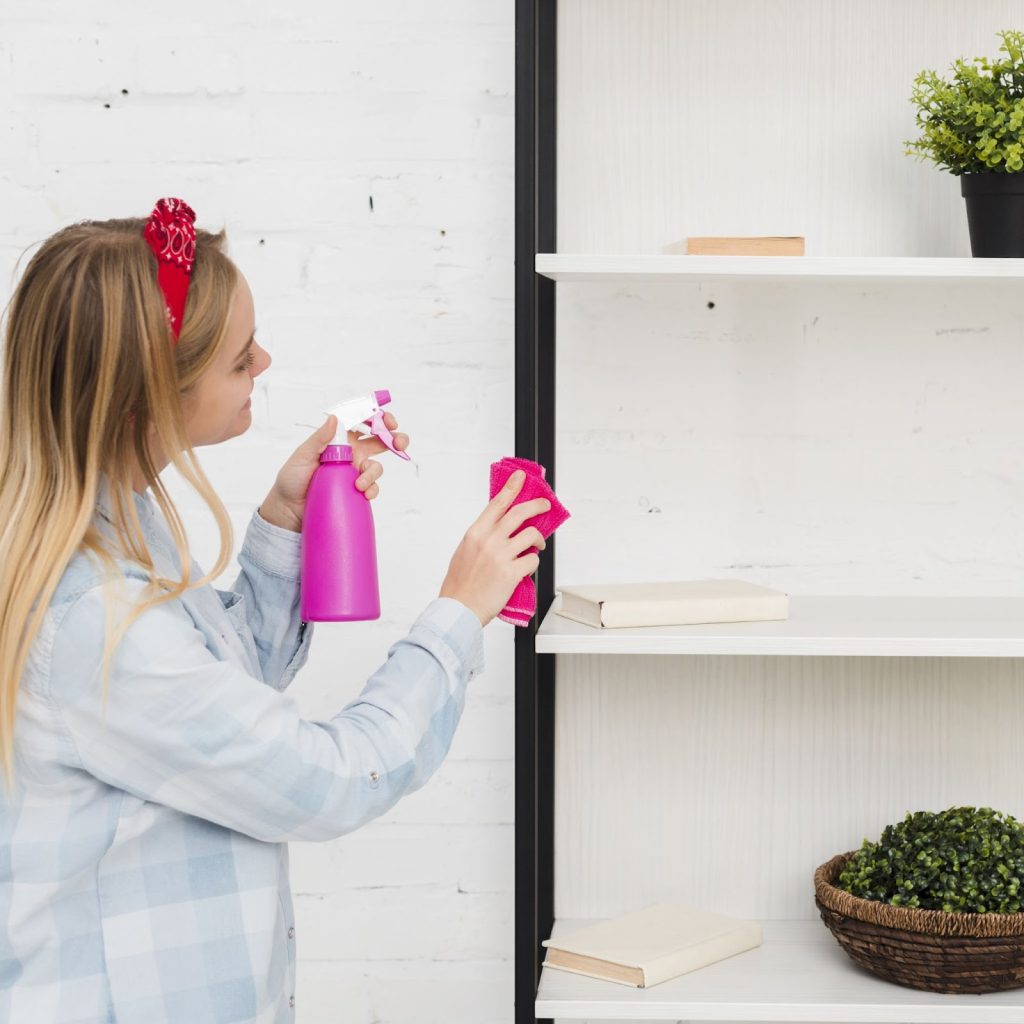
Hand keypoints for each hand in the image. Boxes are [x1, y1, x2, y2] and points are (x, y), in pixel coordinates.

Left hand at [260, 412, 409, 531]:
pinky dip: (372, 488)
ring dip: (375, 472)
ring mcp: (355, 471)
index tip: (388, 421)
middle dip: (394, 438)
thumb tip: (334, 418)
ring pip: (377, 466)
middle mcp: (350, 452)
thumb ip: (319, 438)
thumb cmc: (292, 479)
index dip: (377, 418)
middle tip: (400, 442)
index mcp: (338, 439)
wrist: (290, 510)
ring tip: (361, 484)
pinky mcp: (356, 489)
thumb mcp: (303, 455)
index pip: (362, 422)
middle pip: (379, 440)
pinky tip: (364, 493)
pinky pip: (372, 486)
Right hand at [439, 471, 550, 626]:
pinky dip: (532, 564)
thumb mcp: (464, 552)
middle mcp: (489, 540)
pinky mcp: (512, 572)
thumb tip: (500, 530)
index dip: (511, 488)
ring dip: (538, 540)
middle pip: (520, 514)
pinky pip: (533, 560)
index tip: (521, 477)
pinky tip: (525, 569)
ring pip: (531, 536)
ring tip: (537, 546)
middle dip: (537, 506)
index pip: (497, 504)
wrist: (458, 609)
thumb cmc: (459, 585)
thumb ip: (482, 538)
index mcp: (475, 533)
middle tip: (544, 505)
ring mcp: (501, 555)